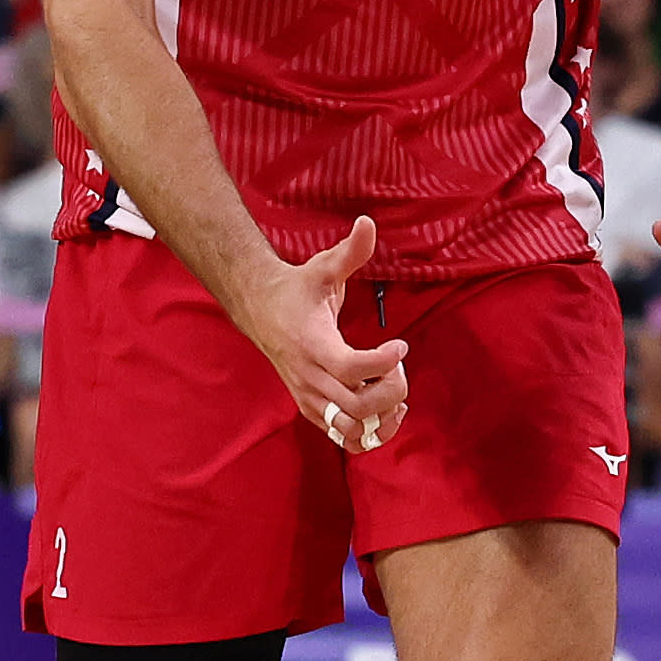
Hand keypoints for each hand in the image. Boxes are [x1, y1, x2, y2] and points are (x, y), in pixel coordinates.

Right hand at [234, 214, 410, 452]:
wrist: (259, 309)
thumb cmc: (298, 288)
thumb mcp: (323, 267)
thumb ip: (350, 251)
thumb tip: (368, 222)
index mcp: (313, 344)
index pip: (351, 369)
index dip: (383, 363)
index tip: (400, 344)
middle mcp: (309, 377)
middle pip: (357, 407)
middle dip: (391, 391)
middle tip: (397, 364)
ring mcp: (310, 398)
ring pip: (351, 430)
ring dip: (382, 417)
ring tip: (394, 389)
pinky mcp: (313, 409)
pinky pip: (344, 438)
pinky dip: (371, 433)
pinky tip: (387, 409)